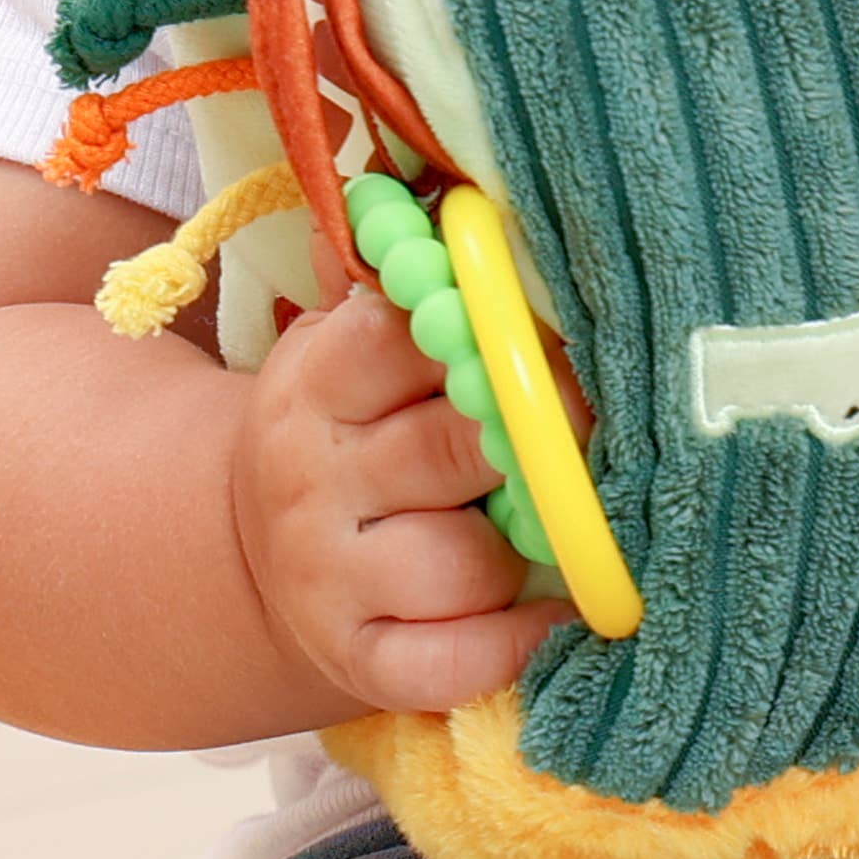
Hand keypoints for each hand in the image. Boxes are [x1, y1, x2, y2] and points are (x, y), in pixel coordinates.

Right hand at [227, 279, 570, 714]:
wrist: (255, 558)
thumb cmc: (353, 430)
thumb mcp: (348, 345)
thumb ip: (403, 281)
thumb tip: (463, 197)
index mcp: (315, 381)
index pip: (403, 338)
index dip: (497, 332)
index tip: (564, 331)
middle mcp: (312, 480)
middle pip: (453, 446)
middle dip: (537, 439)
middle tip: (604, 428)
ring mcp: (329, 579)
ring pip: (464, 561)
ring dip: (522, 547)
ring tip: (550, 526)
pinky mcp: (358, 662)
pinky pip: (455, 662)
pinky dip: (518, 645)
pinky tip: (559, 615)